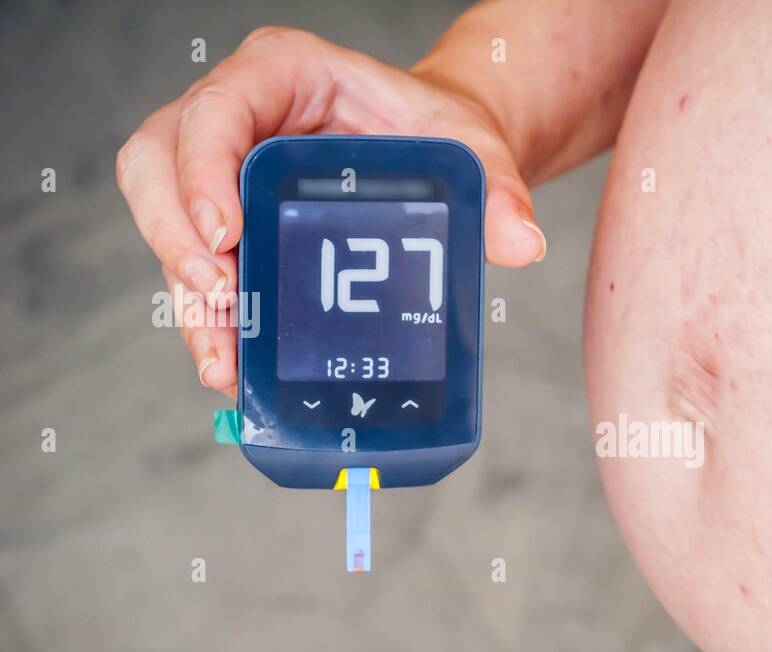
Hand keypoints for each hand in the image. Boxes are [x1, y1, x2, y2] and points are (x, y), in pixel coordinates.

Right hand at [116, 27, 545, 398]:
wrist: (435, 154)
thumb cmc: (438, 134)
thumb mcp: (472, 149)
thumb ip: (495, 188)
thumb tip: (522, 242)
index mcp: (284, 73)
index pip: (217, 109)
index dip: (202, 171)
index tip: (226, 236)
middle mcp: (238, 116)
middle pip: (159, 164)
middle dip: (178, 241)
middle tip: (222, 304)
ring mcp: (222, 170)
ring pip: (167, 222)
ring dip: (189, 299)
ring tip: (224, 364)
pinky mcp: (229, 221)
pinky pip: (196, 266)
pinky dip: (210, 319)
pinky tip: (235, 368)